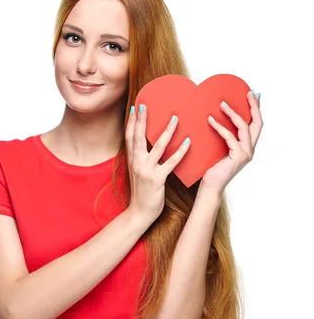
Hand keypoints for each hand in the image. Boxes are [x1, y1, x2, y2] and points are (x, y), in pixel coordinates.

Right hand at [125, 103, 190, 221]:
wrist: (139, 213)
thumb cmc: (142, 192)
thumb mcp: (139, 173)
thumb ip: (143, 159)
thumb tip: (151, 145)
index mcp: (132, 160)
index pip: (130, 137)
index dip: (132, 122)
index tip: (135, 107)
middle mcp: (136, 163)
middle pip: (138, 137)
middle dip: (141, 120)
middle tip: (145, 104)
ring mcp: (146, 171)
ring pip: (157, 147)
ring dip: (166, 131)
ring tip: (175, 118)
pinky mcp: (157, 180)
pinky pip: (170, 163)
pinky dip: (180, 152)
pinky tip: (188, 142)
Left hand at [200, 90, 263, 194]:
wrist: (209, 186)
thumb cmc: (211, 168)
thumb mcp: (219, 149)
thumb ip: (224, 138)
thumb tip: (215, 118)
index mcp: (247, 147)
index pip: (256, 125)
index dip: (256, 110)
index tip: (254, 95)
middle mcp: (249, 149)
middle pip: (257, 124)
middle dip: (254, 107)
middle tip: (249, 93)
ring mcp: (246, 154)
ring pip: (244, 128)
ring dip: (233, 114)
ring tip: (222, 104)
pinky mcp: (238, 157)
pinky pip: (230, 137)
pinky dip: (220, 127)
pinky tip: (210, 120)